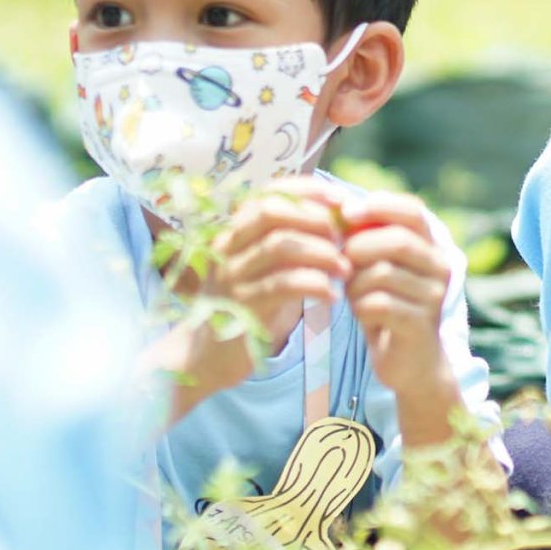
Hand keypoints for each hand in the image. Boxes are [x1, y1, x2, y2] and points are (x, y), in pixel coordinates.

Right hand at [178, 178, 354, 400]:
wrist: (204, 358)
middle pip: (271, 213)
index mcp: (234, 233)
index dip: (307, 191)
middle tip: (345, 240)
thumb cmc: (249, 308)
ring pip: (278, 246)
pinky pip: (281, 285)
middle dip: (315, 220)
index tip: (342, 200)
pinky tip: (333, 297)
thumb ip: (294, 245)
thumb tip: (340, 221)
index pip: (268, 193)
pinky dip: (314, 285)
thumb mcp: (268, 270)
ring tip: (346, 270)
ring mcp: (230, 277)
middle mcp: (227, 248)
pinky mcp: (239, 307)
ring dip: (321, 254)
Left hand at [340, 191, 461, 410]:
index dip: (379, 206)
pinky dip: (360, 308)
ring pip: (381, 274)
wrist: (410, 361)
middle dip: (358, 250)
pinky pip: (378, 304)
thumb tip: (340, 210)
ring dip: (355, 284)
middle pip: (396, 241)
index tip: (346, 212)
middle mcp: (440, 268)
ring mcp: (434, 297)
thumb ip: (365, 239)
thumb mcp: (377, 267)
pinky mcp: (420, 324)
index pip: (413, 211)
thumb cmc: (387, 306)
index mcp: (432, 248)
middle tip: (342, 265)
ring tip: (354, 295)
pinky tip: (363, 315)